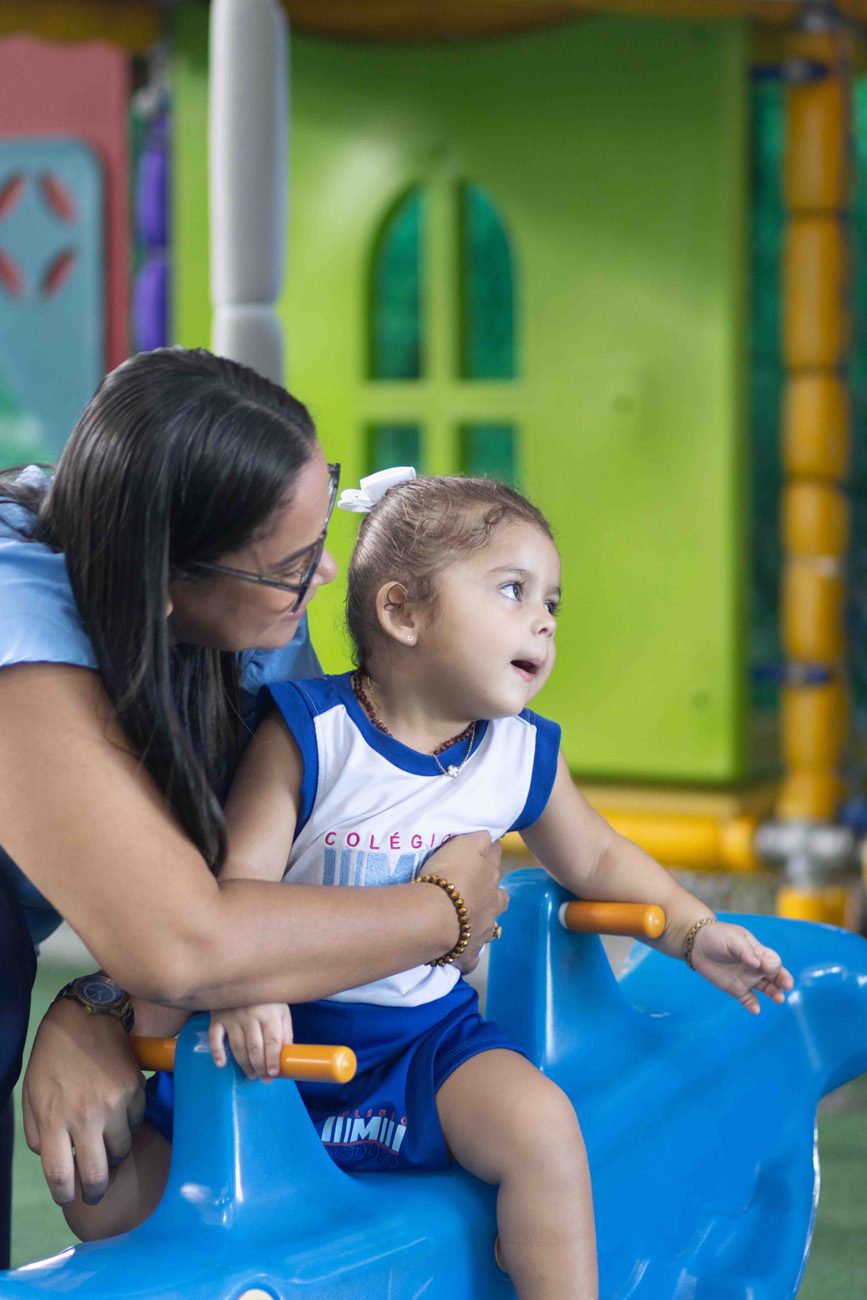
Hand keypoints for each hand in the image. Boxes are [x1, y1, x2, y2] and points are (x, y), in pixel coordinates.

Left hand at [21, 998, 144, 1206]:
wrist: (84, 1017)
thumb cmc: (52, 1058)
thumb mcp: (31, 1096)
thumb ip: (36, 1133)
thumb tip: (54, 1159)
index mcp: (54, 1119)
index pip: (60, 1175)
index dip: (64, 1195)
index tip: (68, 1198)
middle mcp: (85, 1116)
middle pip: (96, 1173)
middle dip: (95, 1191)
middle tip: (94, 1192)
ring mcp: (114, 1103)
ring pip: (121, 1150)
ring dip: (113, 1155)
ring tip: (107, 1147)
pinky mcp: (134, 1089)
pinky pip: (136, 1122)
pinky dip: (128, 1125)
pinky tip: (119, 1115)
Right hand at [208, 1003, 292, 1080]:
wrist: (243, 977)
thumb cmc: (266, 998)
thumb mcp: (282, 1010)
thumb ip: (286, 1031)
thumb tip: (287, 1055)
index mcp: (270, 1013)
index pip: (273, 1042)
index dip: (273, 1060)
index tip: (274, 1073)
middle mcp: (251, 1015)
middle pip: (255, 1048)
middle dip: (260, 1067)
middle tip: (263, 1079)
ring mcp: (233, 1017)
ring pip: (238, 1047)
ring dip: (244, 1065)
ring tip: (251, 1075)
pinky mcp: (218, 1018)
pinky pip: (215, 1037)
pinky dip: (217, 1052)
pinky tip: (221, 1064)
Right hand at [428, 831, 508, 963]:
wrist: (435, 918)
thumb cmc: (448, 876)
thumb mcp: (464, 844)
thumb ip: (479, 839)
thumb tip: (491, 837)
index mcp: (491, 877)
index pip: (495, 858)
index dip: (490, 853)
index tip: (485, 850)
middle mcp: (492, 906)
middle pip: (500, 898)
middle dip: (491, 895)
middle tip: (474, 893)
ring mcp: (482, 932)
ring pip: (490, 928)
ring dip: (482, 924)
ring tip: (468, 922)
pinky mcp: (468, 955)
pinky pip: (469, 957)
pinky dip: (465, 955)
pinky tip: (457, 952)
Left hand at [690, 921, 794, 1013]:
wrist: (697, 944)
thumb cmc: (717, 936)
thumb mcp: (732, 938)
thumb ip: (745, 950)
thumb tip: (757, 964)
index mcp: (758, 952)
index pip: (773, 960)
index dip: (772, 964)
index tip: (764, 966)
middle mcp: (756, 967)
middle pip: (776, 975)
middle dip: (783, 980)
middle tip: (787, 986)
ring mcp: (747, 979)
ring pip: (767, 988)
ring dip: (774, 993)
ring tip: (779, 999)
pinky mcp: (736, 989)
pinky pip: (748, 1000)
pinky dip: (753, 1005)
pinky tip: (755, 1010)